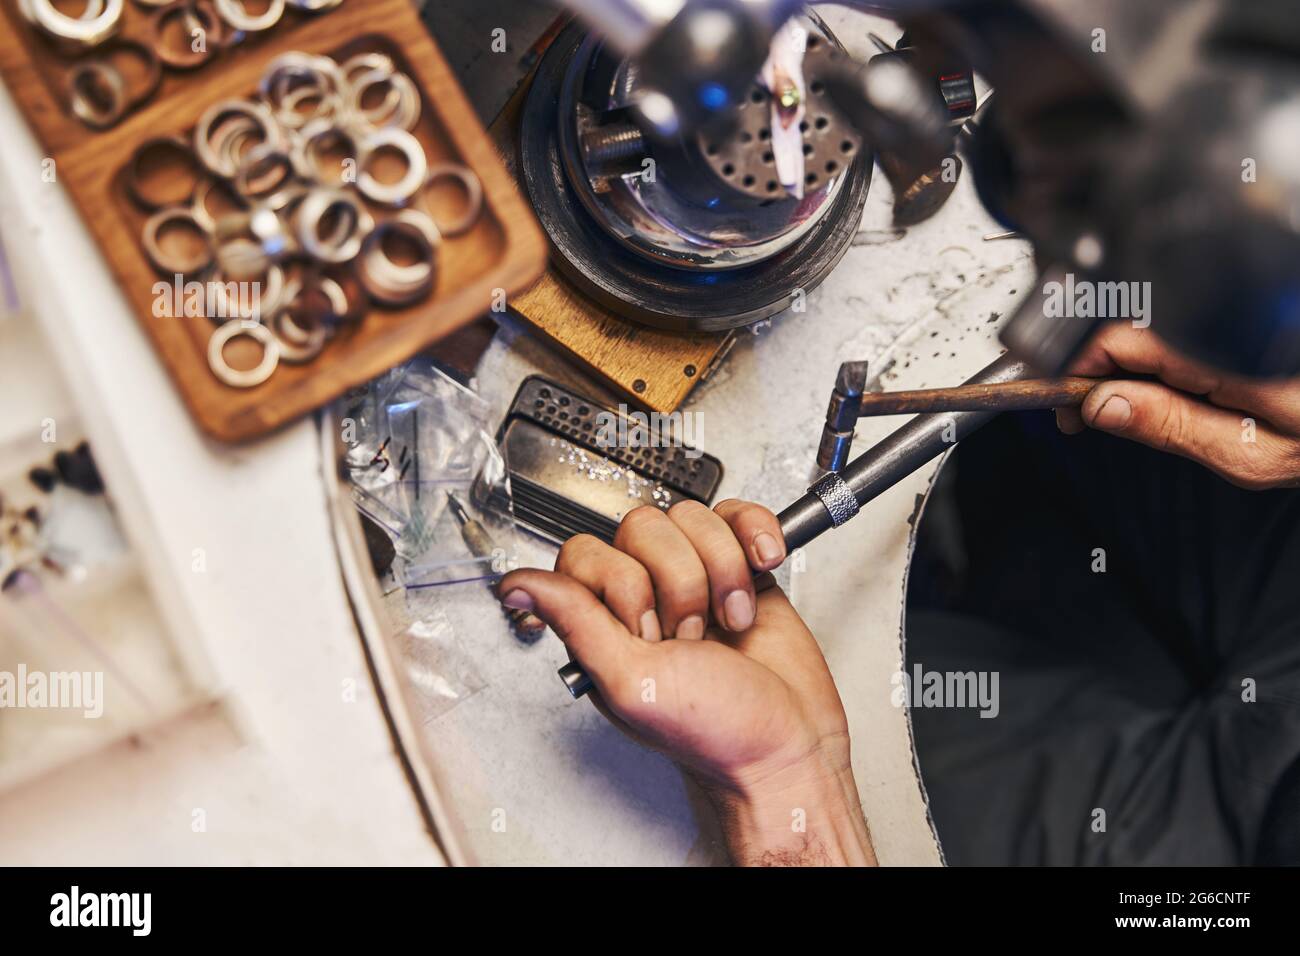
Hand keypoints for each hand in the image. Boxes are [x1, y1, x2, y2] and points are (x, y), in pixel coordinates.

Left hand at [498, 499, 874, 865]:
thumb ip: (574, 622)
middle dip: (680, 582)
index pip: (589, 553)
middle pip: (643, 526)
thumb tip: (515, 586)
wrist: (789, 745)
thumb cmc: (711, 731)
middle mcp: (645, 595)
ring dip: (723, 569)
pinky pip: (738, 515)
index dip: (625, 584)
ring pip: (692, 517)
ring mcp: (695, 576)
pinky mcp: (741, 568)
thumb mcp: (629, 681)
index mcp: (603, 623)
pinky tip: (761, 568)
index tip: (648, 634)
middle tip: (693, 635)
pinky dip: (754, 535)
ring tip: (731, 619)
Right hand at [1056, 324, 1299, 489]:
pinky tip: (1181, 385)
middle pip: (1131, 323)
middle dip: (1101, 368)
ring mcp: (1234, 314)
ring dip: (1135, 361)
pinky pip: (1189, 324)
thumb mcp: (1251, 452)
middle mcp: (1224, 317)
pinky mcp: (1245, 319)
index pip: (1116, 336)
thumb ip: (1171, 427)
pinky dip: (1169, 354)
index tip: (1069, 407)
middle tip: (1095, 414)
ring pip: (1158, 323)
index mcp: (1220, 349)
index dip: (1077, 371)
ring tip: (1141, 405)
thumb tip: (1103, 406)